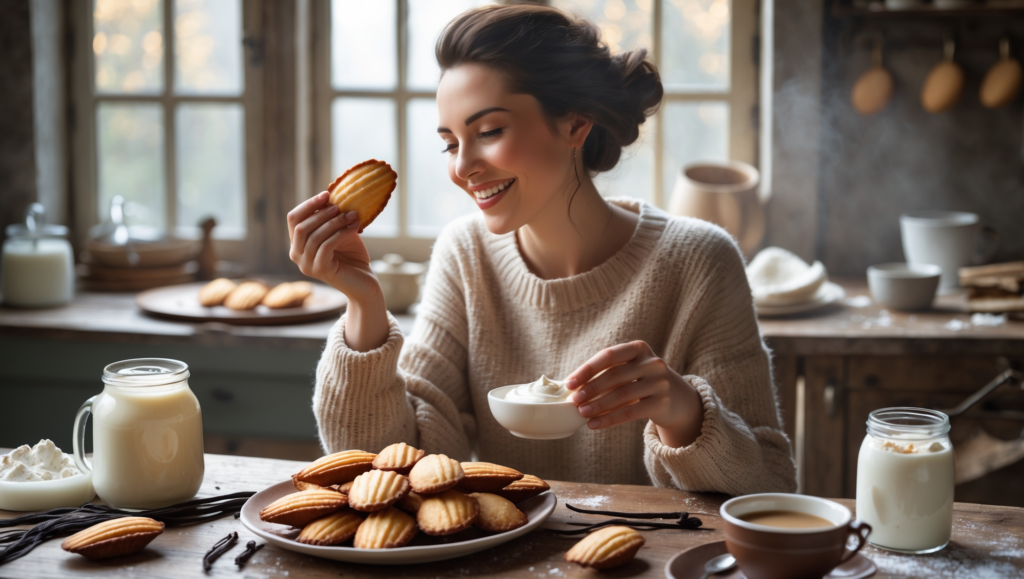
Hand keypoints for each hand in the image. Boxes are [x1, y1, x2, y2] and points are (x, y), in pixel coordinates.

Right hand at [287, 191, 379, 303]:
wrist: (365, 282)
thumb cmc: (352, 256)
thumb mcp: (339, 231)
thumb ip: (331, 218)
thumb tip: (330, 196)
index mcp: (298, 244)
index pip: (293, 219)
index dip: (308, 204)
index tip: (327, 194)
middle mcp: (297, 255)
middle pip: (301, 227)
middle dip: (321, 213)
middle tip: (340, 206)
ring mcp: (307, 265)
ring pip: (315, 236)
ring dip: (334, 222)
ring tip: (352, 215)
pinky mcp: (320, 270)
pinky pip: (327, 246)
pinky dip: (341, 233)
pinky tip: (354, 227)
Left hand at [566, 341, 704, 447]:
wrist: (677, 399)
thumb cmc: (642, 382)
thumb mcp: (630, 369)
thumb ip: (607, 372)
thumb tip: (572, 386)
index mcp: (639, 348)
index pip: (609, 356)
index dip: (587, 369)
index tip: (569, 383)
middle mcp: (653, 363)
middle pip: (615, 375)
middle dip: (591, 388)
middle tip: (574, 401)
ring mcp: (660, 383)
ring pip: (622, 395)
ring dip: (598, 405)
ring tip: (582, 413)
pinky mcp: (662, 403)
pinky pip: (630, 412)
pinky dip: (609, 419)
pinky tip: (594, 424)